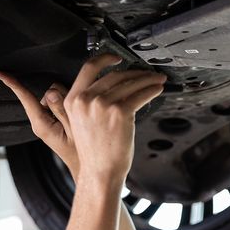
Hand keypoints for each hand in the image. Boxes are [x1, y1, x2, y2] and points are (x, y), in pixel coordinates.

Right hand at [0, 54, 165, 181]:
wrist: (100, 172)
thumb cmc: (95, 152)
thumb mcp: (82, 122)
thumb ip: (91, 101)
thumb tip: (116, 84)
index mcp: (73, 100)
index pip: (89, 68)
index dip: (105, 58)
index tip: (118, 58)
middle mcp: (86, 99)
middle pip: (114, 74)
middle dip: (134, 72)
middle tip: (147, 73)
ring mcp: (103, 105)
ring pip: (129, 83)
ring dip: (147, 79)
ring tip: (156, 80)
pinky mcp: (120, 112)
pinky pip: (140, 94)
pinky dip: (151, 90)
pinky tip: (156, 89)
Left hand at [0, 73, 78, 174]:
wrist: (85, 165)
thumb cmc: (80, 152)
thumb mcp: (74, 131)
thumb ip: (62, 110)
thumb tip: (51, 91)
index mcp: (41, 124)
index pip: (26, 99)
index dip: (13, 84)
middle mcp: (41, 121)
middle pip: (49, 92)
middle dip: (63, 95)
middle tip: (76, 114)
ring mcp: (47, 119)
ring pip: (57, 95)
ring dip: (69, 101)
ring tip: (77, 119)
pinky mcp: (53, 119)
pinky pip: (61, 102)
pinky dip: (69, 104)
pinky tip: (75, 119)